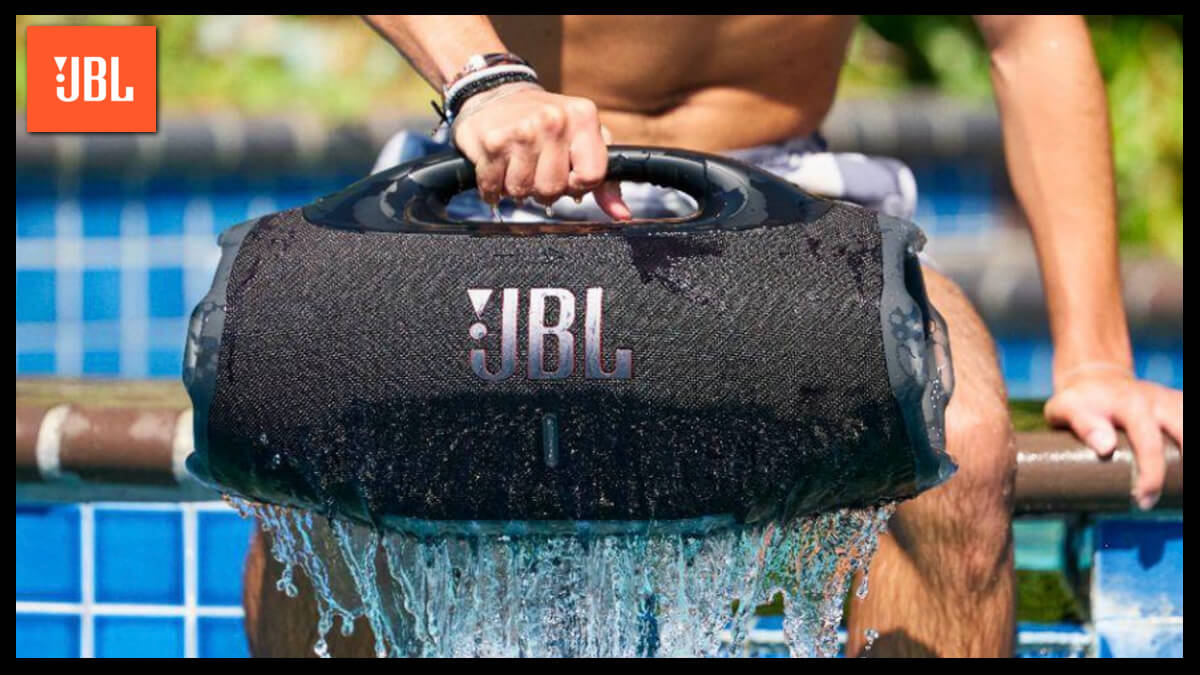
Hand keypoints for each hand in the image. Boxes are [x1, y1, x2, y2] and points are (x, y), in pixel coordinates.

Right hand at [450, 83, 630, 219]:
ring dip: (516, 187)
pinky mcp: (493, 141)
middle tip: (535, 169)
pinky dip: (492, 187)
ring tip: (515, 165)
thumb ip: (605, 180)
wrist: (496, 96)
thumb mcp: (582, 140)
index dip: (577, 184)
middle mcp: (555, 120)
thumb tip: (622, 214)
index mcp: (583, 117)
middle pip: (554, 188)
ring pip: (524, 191)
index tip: (566, 174)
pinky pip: (494, 187)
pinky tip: (496, 169)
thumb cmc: (545, 124)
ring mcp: (523, 130)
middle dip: (542, 188)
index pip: (592, 176)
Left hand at [1045, 366, 1182, 509]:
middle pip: (1181, 435)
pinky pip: (1188, 421)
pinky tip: (1179, 467)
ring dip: (1186, 457)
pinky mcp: (1177, 404)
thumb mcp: (1067, 408)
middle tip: (1156, 499)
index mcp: (1130, 404)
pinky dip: (1186, 443)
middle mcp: (1155, 400)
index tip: (1143, 500)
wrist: (1094, 378)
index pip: (1149, 443)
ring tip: (1176, 487)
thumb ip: (1083, 425)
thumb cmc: (1078, 403)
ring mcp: (1169, 401)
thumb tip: (1106, 448)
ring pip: (1188, 427)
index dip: (1151, 474)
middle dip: (1178, 472)